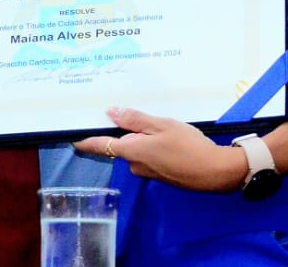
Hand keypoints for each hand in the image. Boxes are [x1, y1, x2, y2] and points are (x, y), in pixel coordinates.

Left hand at [73, 107, 245, 192]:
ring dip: (144, 138)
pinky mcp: (160, 175)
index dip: (86, 141)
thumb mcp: (162, 125)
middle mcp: (135, 165)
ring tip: (161, 124)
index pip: (101, 146)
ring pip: (138, 149)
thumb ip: (136, 119)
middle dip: (127, 131)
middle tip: (136, 113)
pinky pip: (149, 156)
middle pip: (123, 145)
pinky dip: (154, 146)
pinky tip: (169, 139)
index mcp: (132, 151)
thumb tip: (111, 112)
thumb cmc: (188, 146)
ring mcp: (148, 172)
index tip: (72, 137)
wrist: (215, 172)